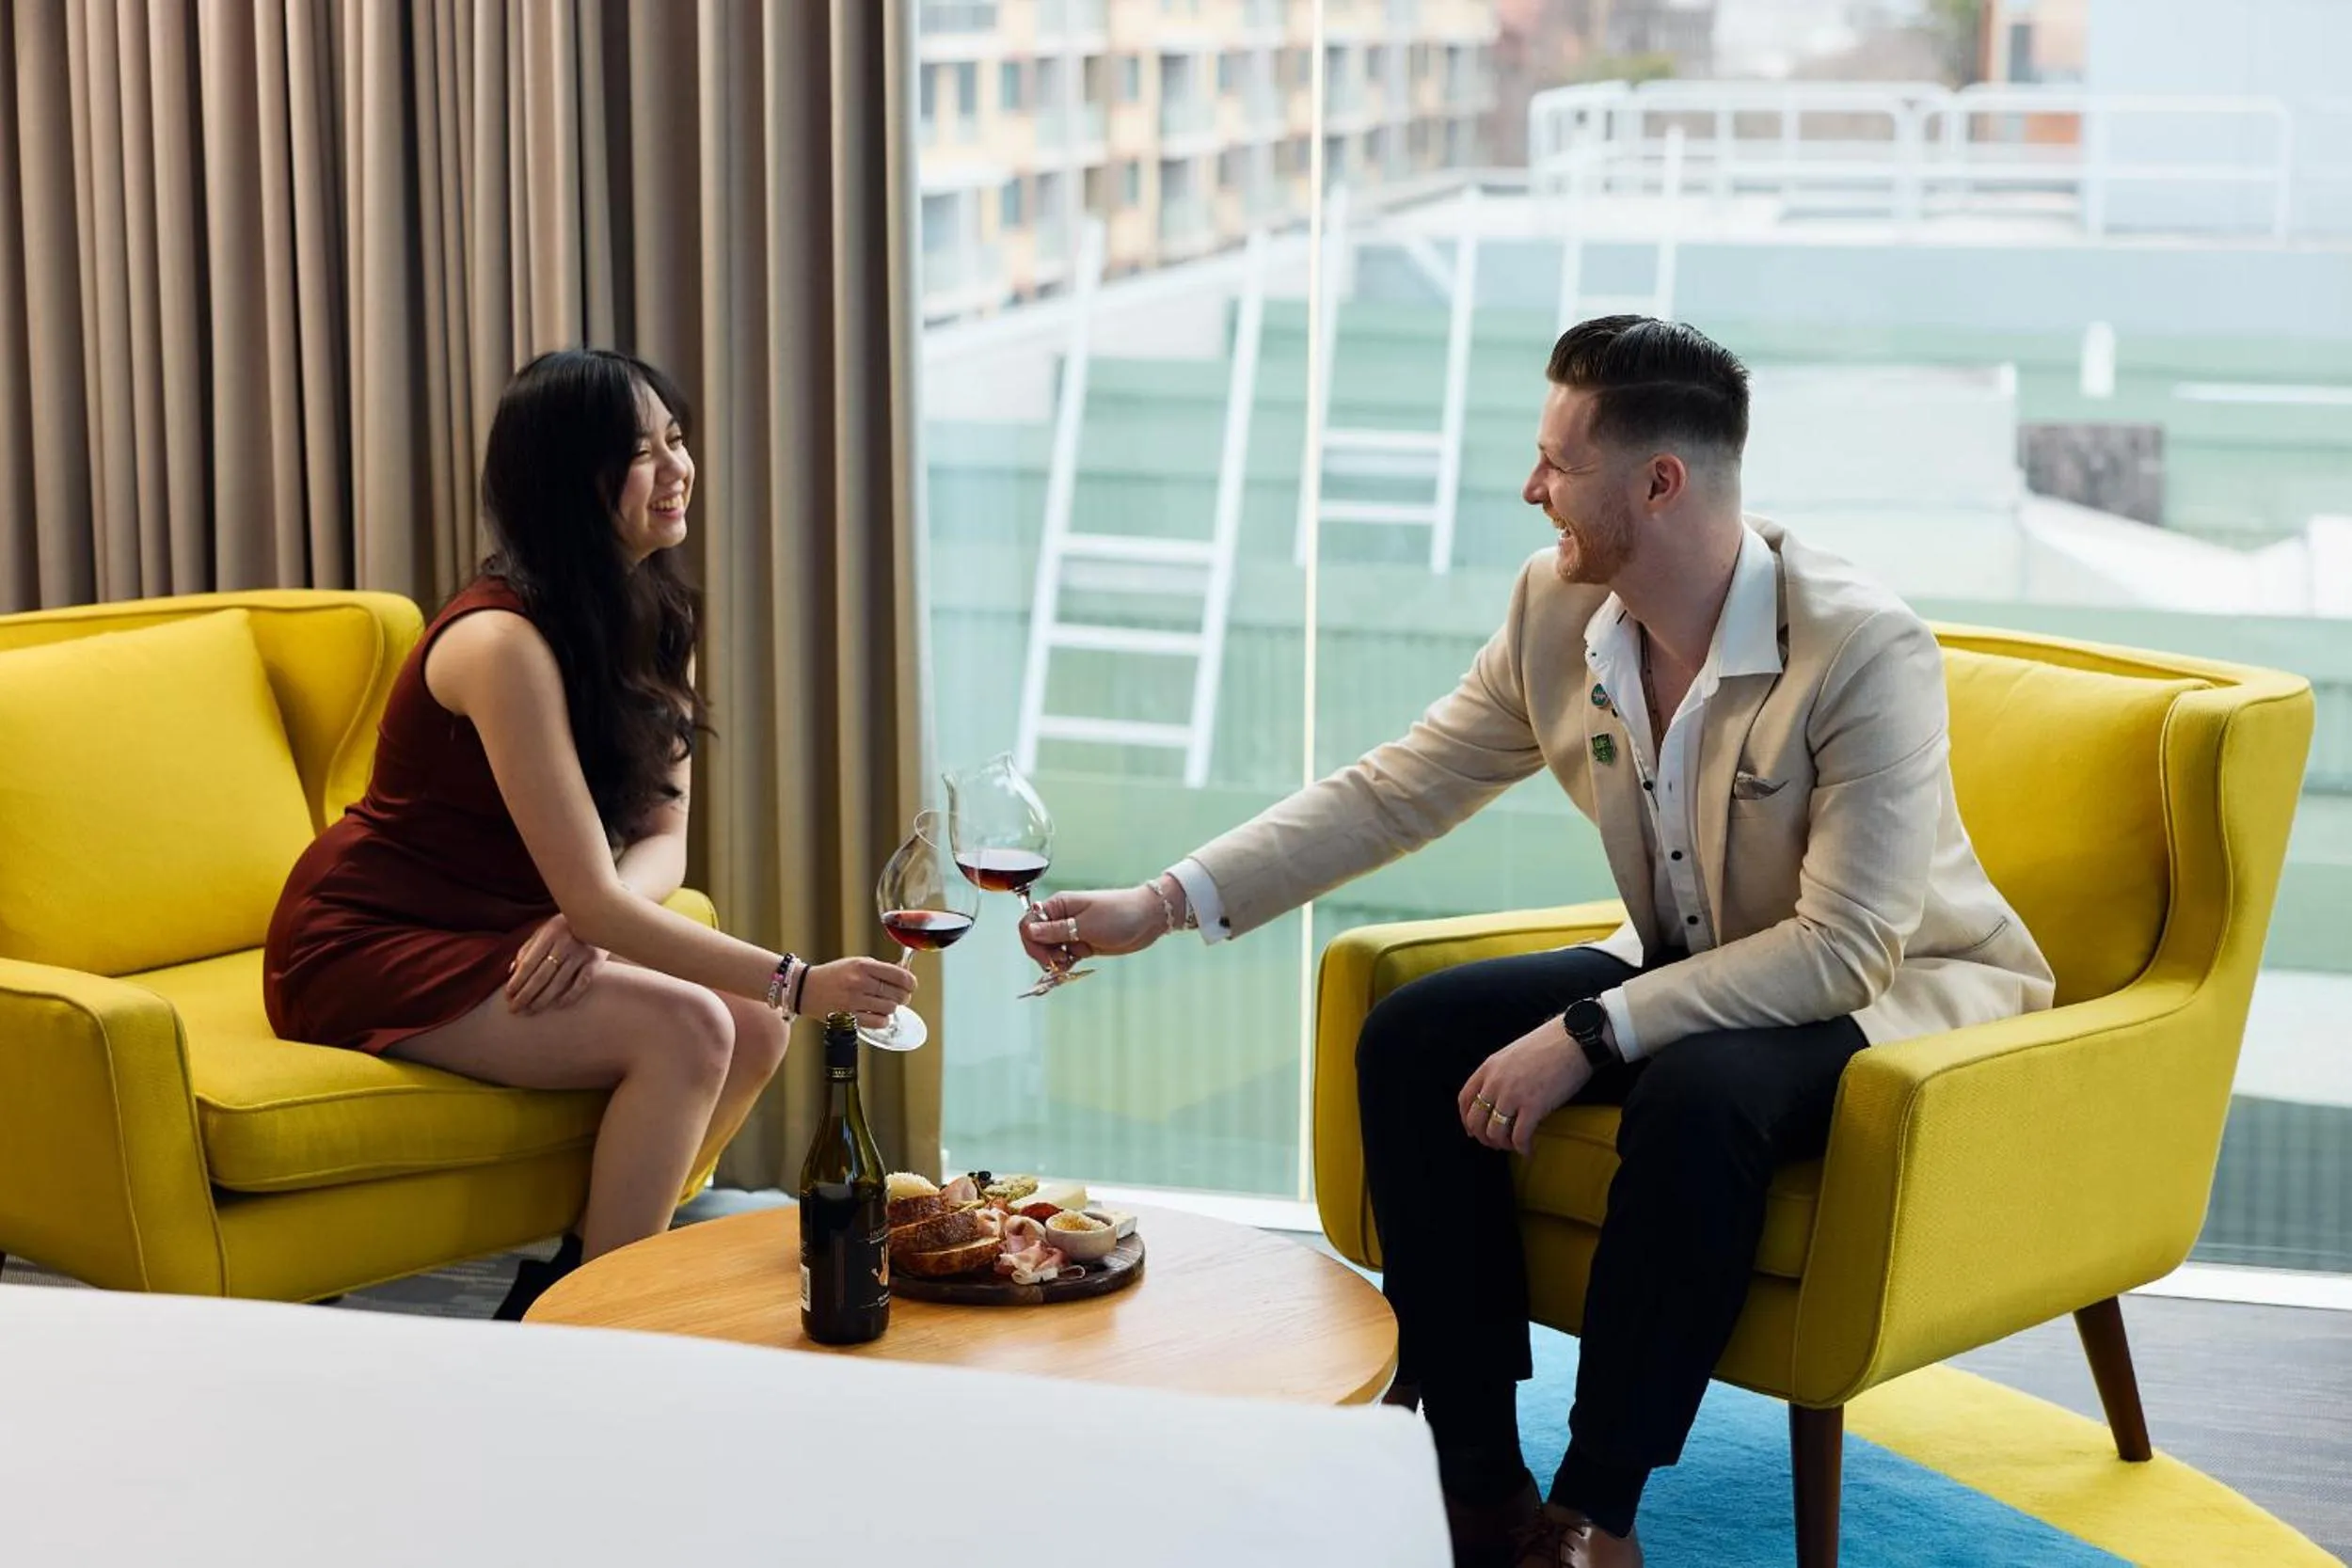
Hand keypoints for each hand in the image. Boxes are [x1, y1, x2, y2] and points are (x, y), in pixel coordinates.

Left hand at [507, 913, 605, 1014]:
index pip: (529, 962)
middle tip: (514, 1009)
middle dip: (526, 994)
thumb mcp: (545, 930)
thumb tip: (512, 971)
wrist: (602, 917)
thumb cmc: (567, 926)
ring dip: (542, 999)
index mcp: (550, 933)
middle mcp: (565, 943)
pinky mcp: (596, 962)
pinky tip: (557, 1005)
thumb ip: (528, 948)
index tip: (508, 995)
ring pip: (559, 982)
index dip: (517, 980)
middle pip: (542, 975)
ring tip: (530, 1011)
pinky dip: (569, 996)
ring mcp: (582, 954)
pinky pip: (581, 984)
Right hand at [799, 956, 916, 1029]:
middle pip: (897, 994)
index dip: (911, 982)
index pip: (899, 976)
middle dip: (903, 996)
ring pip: (890, 1008)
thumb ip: (881, 969)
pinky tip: (878, 1014)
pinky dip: (883, 1020)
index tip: (911, 985)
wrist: (806, 988)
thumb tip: (906, 975)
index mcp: (863, 966)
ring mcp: (854, 1001)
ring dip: (891, 1008)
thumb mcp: (857, 963)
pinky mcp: (849, 1017)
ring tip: (884, 1004)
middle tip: (899, 996)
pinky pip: (878, 1022)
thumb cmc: (835, 974)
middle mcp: (859, 982)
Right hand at [1019, 884, 1166, 972]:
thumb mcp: (1085, 925)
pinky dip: (1064, 964)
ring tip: (1069, 965)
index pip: (1029, 924)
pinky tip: (1071, 968)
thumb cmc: (1119, 915)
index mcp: (1058, 905)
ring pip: (1049, 950)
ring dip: (1053, 961)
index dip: (1032, 943)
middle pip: (1036, 939)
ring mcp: (1071, 931)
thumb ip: (1056, 930)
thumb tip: (1028, 930)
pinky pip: (1063, 956)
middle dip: (1043, 954)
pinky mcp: (1082, 943)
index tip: (1047, 957)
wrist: (1148, 918)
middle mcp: (1061, 917)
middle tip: (1061, 962)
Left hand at [1457, 1017, 1590, 1156]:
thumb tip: (1498, 1098)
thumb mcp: (1512, 1054)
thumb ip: (1500, 1074)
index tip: (1473, 1131)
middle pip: (1476, 1120)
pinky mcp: (1533, 1106)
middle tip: (1497, 1143)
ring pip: (1495, 1132)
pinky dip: (1522, 1148)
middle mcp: (1495, 1082)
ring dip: (1503, 1144)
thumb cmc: (1548, 1045)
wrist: (1573, 1040)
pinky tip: (1529, 1150)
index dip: (1466, 1120)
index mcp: (1489, 1067)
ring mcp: (1513, 1095)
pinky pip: (1519, 1137)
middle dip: (1484, 1137)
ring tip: (1515, 1145)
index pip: (1465, 1099)